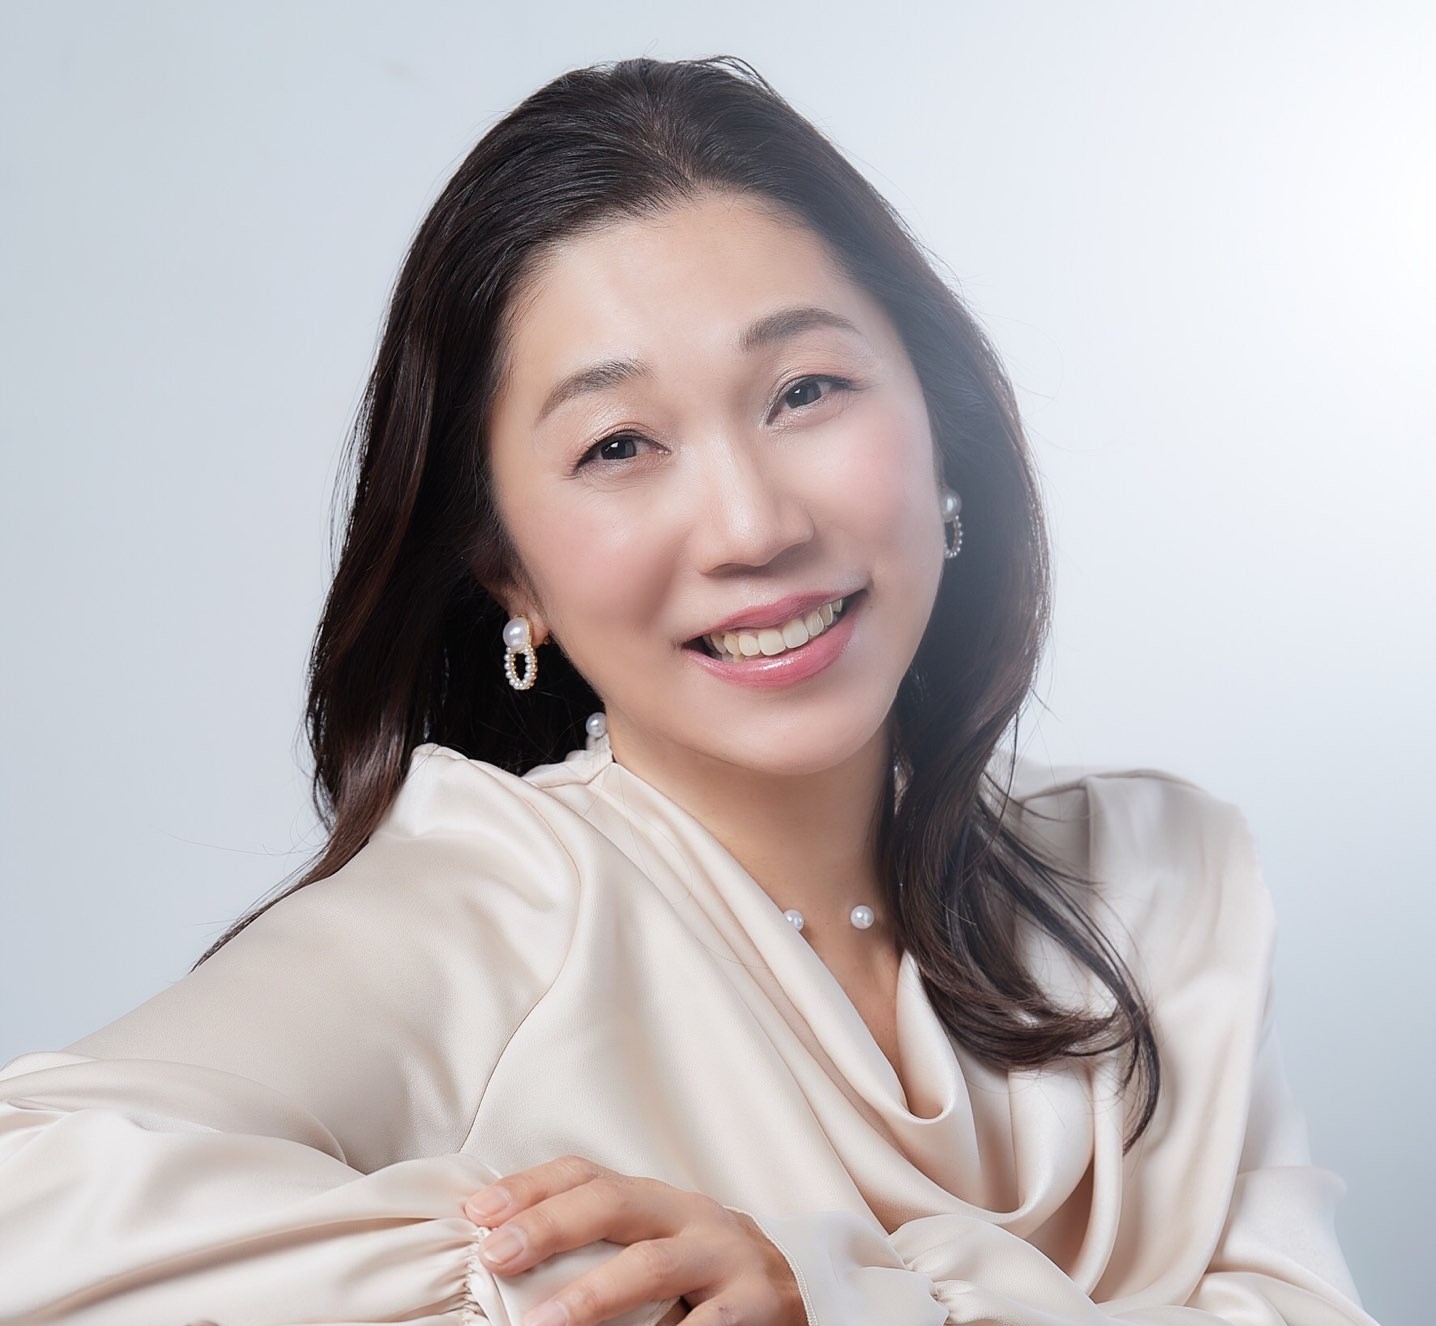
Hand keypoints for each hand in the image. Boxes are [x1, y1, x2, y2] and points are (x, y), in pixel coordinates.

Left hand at [462, 1153, 805, 1325]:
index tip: (478, 1212)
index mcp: (659, 1201)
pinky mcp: (757, 1308)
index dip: (532, 1187)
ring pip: (653, 1266)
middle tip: (495, 1254)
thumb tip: (504, 1252)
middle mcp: (691, 1217)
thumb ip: (602, 1245)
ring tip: (541, 1324)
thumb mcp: (659, 1246)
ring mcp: (727, 1259)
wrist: (803, 1296)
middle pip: (614, 1204)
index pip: (588, 1174)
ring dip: (592, 1295)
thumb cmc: (707, 1279)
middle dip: (551, 1225)